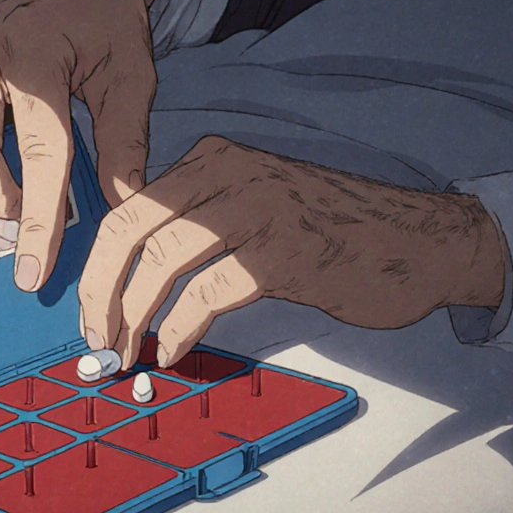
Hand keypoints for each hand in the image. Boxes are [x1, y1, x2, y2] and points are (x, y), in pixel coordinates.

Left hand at [79, 136, 506, 369]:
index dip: (97, 266)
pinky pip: (207, 293)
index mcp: (210, 160)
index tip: (91, 311)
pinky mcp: (283, 252)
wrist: (421, 241)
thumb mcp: (252, 209)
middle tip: (96, 339)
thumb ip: (195, 229)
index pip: (128, 209)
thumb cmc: (330, 232)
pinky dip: (179, 328)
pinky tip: (172, 350)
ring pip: (160, 261)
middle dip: (100, 291)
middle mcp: (226, 173)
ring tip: (127, 352)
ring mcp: (255, 209)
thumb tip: (129, 281)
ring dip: (133, 315)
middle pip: (130, 230)